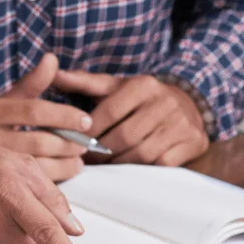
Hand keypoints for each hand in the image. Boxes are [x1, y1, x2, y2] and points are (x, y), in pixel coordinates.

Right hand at [0, 54, 91, 181]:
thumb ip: (28, 85)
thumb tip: (52, 59)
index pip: (34, 110)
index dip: (65, 115)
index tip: (85, 120)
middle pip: (39, 140)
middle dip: (69, 143)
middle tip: (85, 144)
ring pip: (38, 166)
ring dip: (66, 165)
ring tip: (78, 161)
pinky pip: (31, 186)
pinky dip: (54, 182)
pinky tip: (65, 175)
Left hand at [52, 71, 209, 165]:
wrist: (189, 105)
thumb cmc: (141, 98)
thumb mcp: (116, 86)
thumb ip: (85, 82)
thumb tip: (52, 73)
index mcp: (144, 85)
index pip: (110, 111)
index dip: (90, 131)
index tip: (76, 142)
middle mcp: (164, 102)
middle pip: (125, 136)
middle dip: (102, 152)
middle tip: (87, 160)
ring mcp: (180, 124)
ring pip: (142, 153)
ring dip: (119, 163)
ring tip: (105, 165)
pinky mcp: (191, 143)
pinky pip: (161, 164)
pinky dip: (142, 170)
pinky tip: (129, 169)